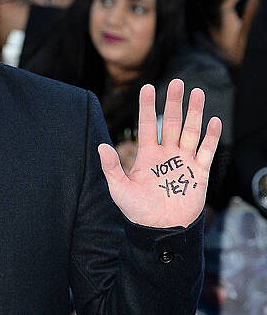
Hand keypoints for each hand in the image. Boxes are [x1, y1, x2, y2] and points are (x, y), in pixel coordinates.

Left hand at [98, 79, 221, 228]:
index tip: (147, 87)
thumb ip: (112, 168)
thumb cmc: (138, 212)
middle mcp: (166, 155)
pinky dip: (211, 137)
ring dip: (195, 113)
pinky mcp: (199, 173)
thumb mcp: (120, 190)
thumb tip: (101, 147)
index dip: (147, 106)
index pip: (148, 125)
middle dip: (174, 103)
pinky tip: (213, 121)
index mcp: (147, 156)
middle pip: (172, 123)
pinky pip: (206, 151)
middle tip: (177, 83)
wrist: (160, 231)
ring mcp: (184, 162)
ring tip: (197, 93)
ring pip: (191, 132)